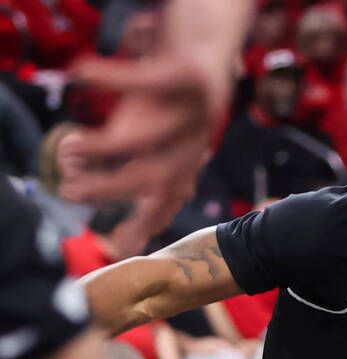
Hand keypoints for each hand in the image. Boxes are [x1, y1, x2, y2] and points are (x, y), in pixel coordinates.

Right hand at [59, 51, 234, 236]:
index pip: (168, 204)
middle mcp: (192, 145)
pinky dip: (110, 77)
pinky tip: (82, 73)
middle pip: (155, 177)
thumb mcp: (158, 150)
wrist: (206, 56)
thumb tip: (103, 220)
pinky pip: (146, 79)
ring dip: (103, 146)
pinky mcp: (186, 76)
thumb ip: (137, 183)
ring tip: (70, 146)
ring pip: (149, 137)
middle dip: (109, 188)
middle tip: (70, 189)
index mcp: (186, 167)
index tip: (120, 246)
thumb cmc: (171, 108)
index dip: (145, 225)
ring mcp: (193, 113)